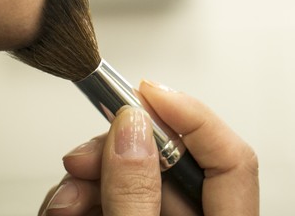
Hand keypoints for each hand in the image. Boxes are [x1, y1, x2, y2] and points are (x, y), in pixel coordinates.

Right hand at [38, 81, 258, 215]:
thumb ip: (135, 195)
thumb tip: (131, 129)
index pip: (232, 158)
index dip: (191, 115)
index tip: (145, 90)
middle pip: (171, 165)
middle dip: (117, 152)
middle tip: (82, 155)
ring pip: (133, 182)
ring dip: (89, 179)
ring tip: (62, 201)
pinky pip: (111, 203)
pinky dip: (83, 199)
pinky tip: (62, 209)